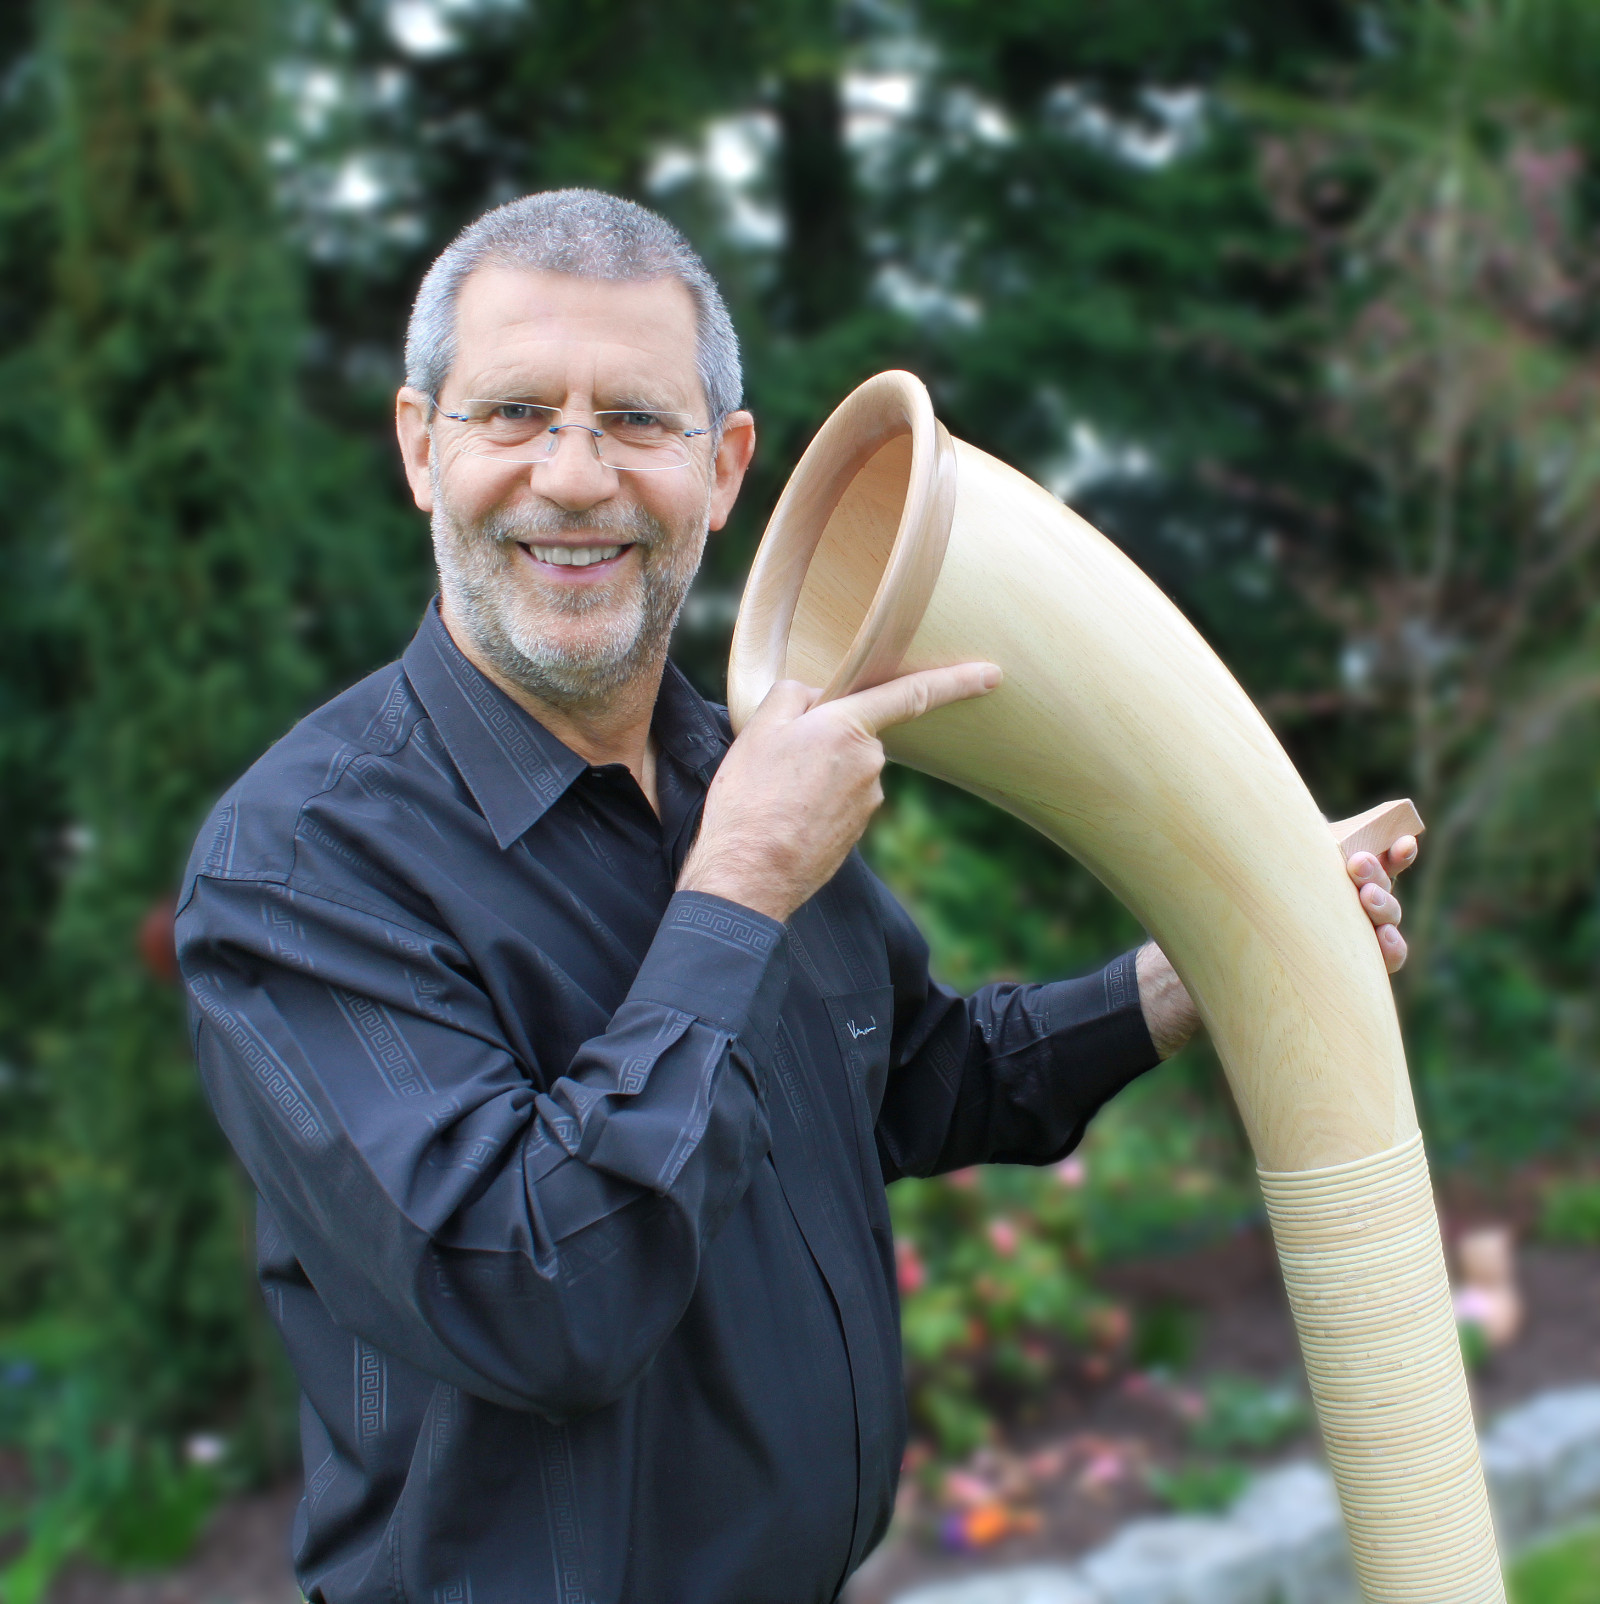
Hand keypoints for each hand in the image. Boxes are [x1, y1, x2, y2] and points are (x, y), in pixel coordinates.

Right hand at [679, 664, 1001, 922]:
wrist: (748, 875)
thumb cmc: (749, 799)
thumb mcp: (757, 729)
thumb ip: (793, 695)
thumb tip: (818, 697)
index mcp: (848, 728)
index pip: (911, 694)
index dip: (956, 681)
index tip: (993, 675)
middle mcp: (870, 763)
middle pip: (856, 732)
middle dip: (826, 737)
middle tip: (777, 761)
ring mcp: (869, 801)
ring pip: (847, 767)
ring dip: (819, 773)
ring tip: (776, 794)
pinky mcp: (860, 830)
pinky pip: (841, 798)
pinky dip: (818, 801)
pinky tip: (788, 814)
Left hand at [1137, 833, 1420, 1058]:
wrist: (1196, 959)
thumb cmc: (1229, 901)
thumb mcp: (1254, 868)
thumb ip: (1283, 848)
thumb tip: (1295, 817)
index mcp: (1328, 874)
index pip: (1373, 859)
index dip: (1396, 850)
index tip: (1405, 841)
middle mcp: (1342, 905)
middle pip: (1381, 888)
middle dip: (1377, 875)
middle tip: (1355, 866)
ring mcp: (1344, 940)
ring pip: (1384, 923)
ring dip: (1384, 909)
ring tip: (1364, 898)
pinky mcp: (1340, 972)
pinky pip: (1379, 964)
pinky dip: (1389, 950)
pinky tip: (1384, 942)